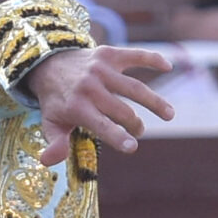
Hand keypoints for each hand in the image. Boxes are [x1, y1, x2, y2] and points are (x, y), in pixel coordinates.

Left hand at [27, 45, 173, 165]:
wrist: (49, 64)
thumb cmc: (56, 101)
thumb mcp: (50, 124)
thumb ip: (55, 143)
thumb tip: (47, 162)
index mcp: (77, 107)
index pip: (101, 125)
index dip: (117, 137)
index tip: (132, 148)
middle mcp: (90, 88)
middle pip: (122, 110)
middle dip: (135, 125)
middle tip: (138, 132)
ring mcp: (101, 70)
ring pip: (135, 87)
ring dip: (155, 102)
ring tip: (169, 115)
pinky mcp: (109, 54)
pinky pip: (135, 56)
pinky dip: (153, 59)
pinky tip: (168, 66)